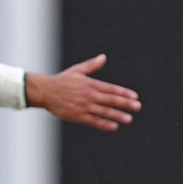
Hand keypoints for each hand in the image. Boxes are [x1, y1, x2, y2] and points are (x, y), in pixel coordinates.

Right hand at [25, 54, 141, 130]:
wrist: (45, 91)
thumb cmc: (62, 80)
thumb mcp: (77, 70)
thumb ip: (92, 66)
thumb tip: (103, 57)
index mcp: (91, 84)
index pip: (111, 89)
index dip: (124, 93)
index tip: (135, 96)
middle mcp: (89, 95)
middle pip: (111, 100)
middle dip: (125, 104)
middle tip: (137, 107)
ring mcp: (84, 106)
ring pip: (104, 111)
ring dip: (117, 115)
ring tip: (129, 119)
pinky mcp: (78, 116)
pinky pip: (94, 121)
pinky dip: (104, 124)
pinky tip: (113, 126)